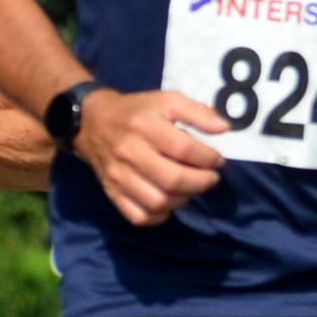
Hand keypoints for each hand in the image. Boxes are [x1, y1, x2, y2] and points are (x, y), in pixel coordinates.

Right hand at [76, 88, 227, 226]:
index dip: (208, 158)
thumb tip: (224, 128)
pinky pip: (138, 216)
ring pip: (156, 201)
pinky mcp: (111, 193)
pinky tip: (170, 202)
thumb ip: (197, 111)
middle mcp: (129, 152)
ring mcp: (118, 176)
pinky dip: (159, 216)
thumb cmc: (137, 112)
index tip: (217, 160)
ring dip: (183, 199)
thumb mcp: (167, 100)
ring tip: (191, 188)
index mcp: (144, 125)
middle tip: (211, 178)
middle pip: (171, 179)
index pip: (182, 149)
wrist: (92, 123)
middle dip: (200, 182)